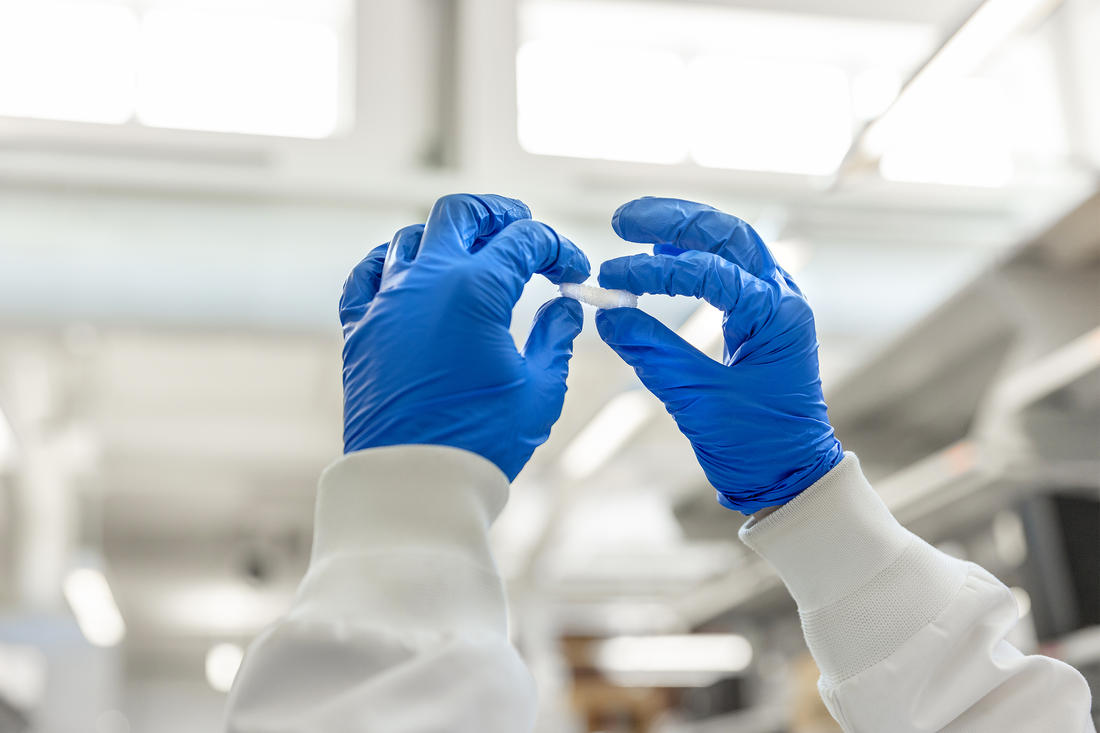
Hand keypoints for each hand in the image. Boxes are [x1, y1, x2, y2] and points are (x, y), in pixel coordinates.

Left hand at [340, 193, 590, 480]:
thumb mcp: (540, 389)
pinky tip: (410, 271)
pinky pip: (368, 274)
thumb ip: (556, 336)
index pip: (524, 241)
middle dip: (498, 213)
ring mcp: (386, 302)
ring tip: (472, 251)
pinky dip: (392, 262)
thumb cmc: (483, 439)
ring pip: (411, 237)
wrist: (415, 480)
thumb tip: (565, 305)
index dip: (558, 249)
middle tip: (522, 226)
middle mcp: (425, 282)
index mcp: (475, 290)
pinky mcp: (361, 329)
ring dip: (447, 236)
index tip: (574, 270)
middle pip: (460, 214)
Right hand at [595, 197, 841, 512]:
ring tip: (634, 226)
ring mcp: (774, 303)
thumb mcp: (697, 400)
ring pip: (729, 242)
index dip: (654, 272)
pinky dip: (691, 255)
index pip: (710, 273)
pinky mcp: (759, 316)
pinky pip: (727, 268)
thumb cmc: (755, 445)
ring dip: (682, 229)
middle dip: (674, 221)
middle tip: (623, 220)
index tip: (611, 278)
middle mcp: (782, 298)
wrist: (789, 476)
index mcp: (777, 316)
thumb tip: (607, 316)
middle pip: (728, 234)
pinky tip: (659, 254)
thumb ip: (652, 353)